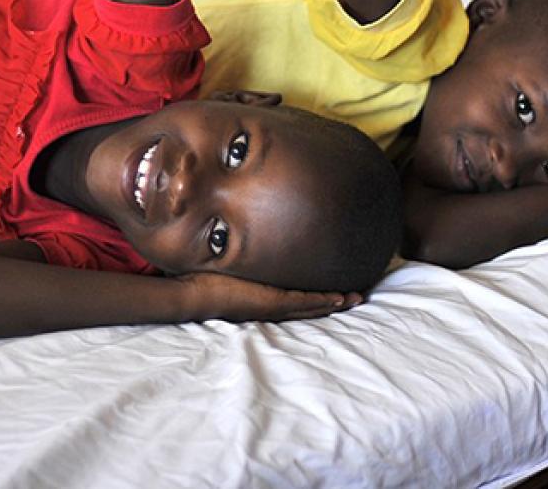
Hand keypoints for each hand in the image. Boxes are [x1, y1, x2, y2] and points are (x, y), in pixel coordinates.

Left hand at [177, 271, 361, 323]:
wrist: (192, 294)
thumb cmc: (201, 282)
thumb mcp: (224, 269)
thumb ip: (234, 260)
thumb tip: (232, 240)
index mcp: (260, 300)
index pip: (293, 299)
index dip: (313, 298)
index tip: (332, 293)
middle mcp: (270, 306)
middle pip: (308, 306)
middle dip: (331, 302)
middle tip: (355, 298)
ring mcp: (272, 305)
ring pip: (310, 305)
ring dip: (332, 302)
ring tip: (353, 298)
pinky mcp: (271, 301)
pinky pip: (302, 301)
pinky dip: (321, 301)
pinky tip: (337, 299)